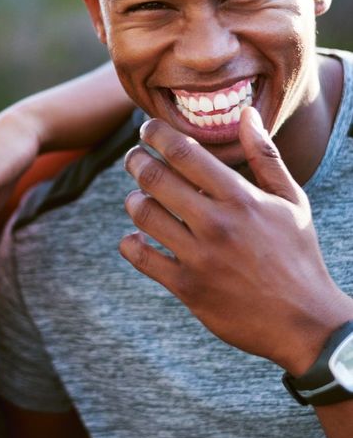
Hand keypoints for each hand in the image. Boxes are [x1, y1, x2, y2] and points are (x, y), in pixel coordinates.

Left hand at [121, 107, 352, 374]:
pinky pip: (141, 257)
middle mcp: (216, 224)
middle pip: (155, 179)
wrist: (306, 323)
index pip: (185, 153)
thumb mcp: (292, 201)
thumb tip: (246, 114)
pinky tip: (136, 237)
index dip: (157, 134)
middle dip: (136, 160)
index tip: (146, 128)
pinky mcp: (187, 287)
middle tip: (133, 157)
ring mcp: (199, 257)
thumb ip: (265, 156)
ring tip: (137, 196)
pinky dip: (130, 243)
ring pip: (144, 214)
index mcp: (241, 198)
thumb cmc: (298, 255)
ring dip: (133, 200)